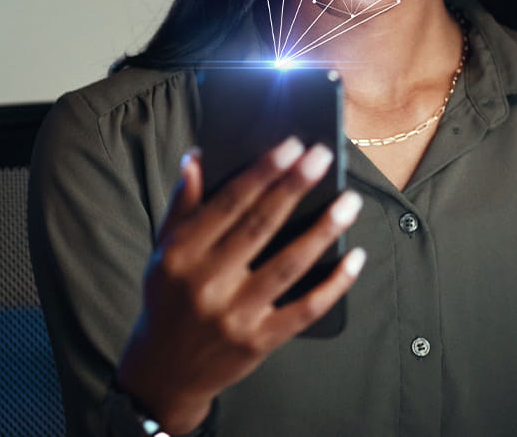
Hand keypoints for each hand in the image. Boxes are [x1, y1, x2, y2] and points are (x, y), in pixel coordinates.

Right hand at [115, 138, 366, 432]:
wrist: (164, 372)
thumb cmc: (167, 301)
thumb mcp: (162, 253)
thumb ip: (181, 207)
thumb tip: (196, 158)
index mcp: (181, 254)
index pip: (228, 203)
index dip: (262, 172)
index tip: (290, 145)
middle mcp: (206, 282)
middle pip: (260, 226)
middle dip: (295, 187)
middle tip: (323, 156)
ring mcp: (235, 314)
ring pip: (288, 264)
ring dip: (323, 230)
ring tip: (350, 202)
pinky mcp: (259, 341)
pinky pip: (305, 308)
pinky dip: (333, 283)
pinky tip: (354, 258)